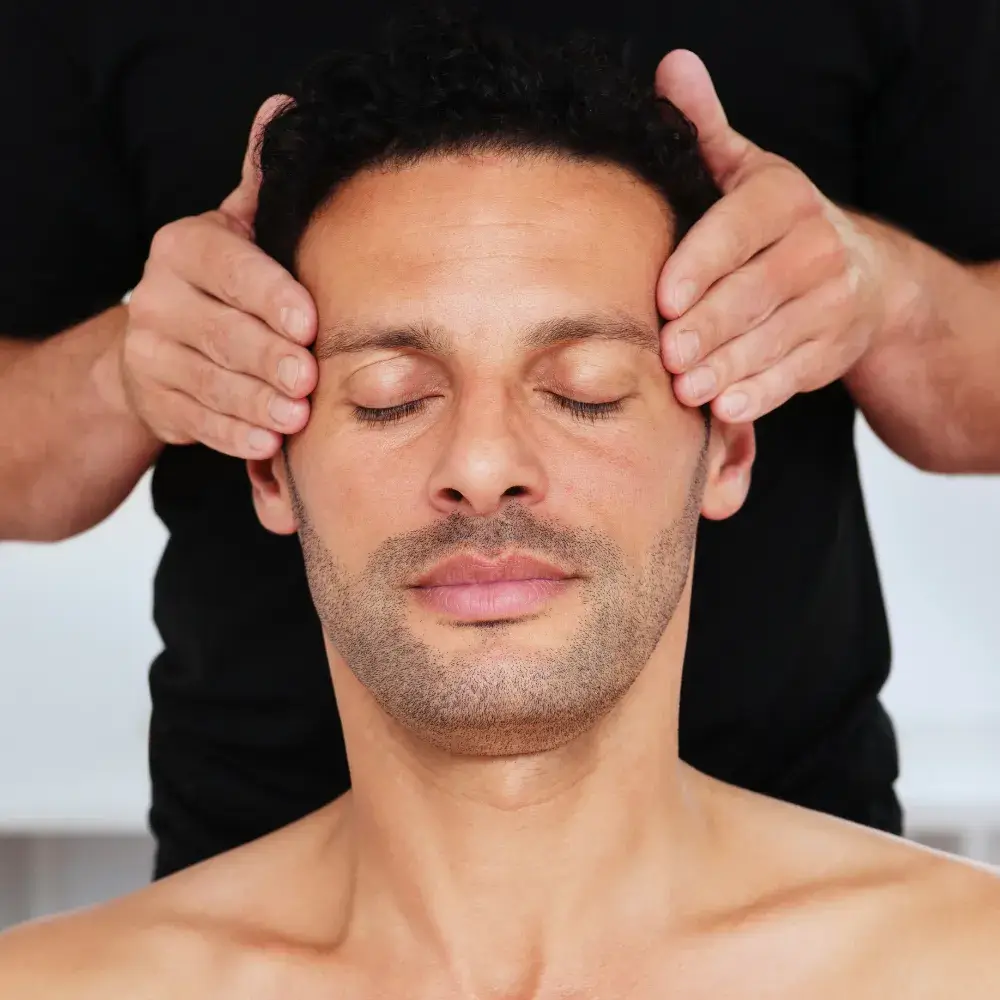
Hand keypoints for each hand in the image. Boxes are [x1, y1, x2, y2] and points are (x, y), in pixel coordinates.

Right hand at [121, 95, 317, 457]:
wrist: (163, 340)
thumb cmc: (225, 281)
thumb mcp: (242, 231)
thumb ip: (264, 186)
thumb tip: (286, 109)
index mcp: (185, 247)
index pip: (229, 269)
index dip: (270, 297)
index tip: (309, 323)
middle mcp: (159, 297)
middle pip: (223, 331)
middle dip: (269, 358)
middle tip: (309, 380)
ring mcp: (151, 352)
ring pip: (211, 381)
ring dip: (257, 402)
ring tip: (296, 417)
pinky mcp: (154, 399)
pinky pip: (198, 420)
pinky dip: (234, 434)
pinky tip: (266, 444)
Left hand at [655, 51, 889, 421]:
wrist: (862, 274)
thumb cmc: (773, 224)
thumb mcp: (743, 172)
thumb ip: (704, 130)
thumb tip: (671, 69)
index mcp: (785, 199)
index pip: (740, 230)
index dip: (702, 265)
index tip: (664, 298)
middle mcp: (816, 248)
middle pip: (754, 293)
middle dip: (708, 327)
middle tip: (667, 354)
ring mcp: (830, 302)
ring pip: (773, 339)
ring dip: (728, 368)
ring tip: (686, 388)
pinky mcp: (831, 349)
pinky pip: (793, 375)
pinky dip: (759, 394)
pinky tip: (726, 408)